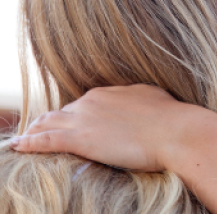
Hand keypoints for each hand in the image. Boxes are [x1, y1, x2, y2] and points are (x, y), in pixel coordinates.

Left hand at [11, 84, 181, 170]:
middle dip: (53, 123)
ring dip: (35, 131)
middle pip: (63, 112)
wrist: (175, 131)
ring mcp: (84, 119)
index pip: (84, 104)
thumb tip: (138, 100)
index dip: (76, 115)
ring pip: (48, 123)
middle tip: (42, 133)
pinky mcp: (80, 139)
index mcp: (109, 92)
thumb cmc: (171, 117)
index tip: (73, 124)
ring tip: (25, 138)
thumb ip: (137, 99)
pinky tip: (19, 146)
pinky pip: (45, 140)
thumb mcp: (152, 98)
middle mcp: (92, 101)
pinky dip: (30, 143)